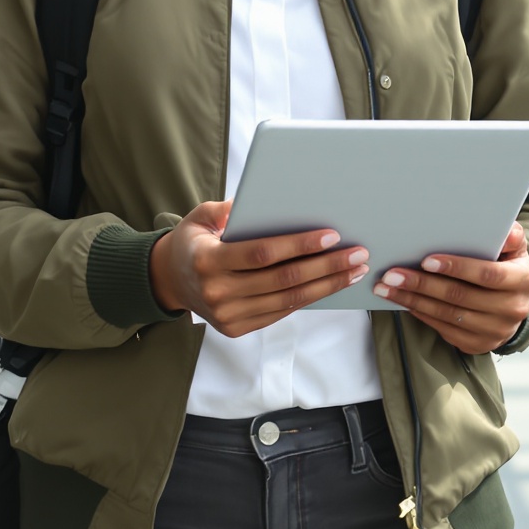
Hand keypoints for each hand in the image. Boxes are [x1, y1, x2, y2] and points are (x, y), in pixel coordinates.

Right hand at [149, 201, 372, 337]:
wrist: (169, 281)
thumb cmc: (193, 241)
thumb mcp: (200, 216)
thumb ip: (226, 208)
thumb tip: (264, 200)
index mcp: (209, 261)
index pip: (263, 253)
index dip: (299, 245)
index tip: (331, 235)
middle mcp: (218, 292)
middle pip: (283, 280)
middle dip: (326, 266)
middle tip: (358, 253)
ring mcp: (228, 315)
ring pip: (288, 301)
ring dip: (326, 285)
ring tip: (354, 271)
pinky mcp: (237, 328)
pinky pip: (281, 313)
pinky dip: (309, 298)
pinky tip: (331, 284)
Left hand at [374, 223, 528, 353]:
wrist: (514, 303)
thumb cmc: (507, 266)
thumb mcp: (514, 248)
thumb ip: (511, 236)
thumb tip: (505, 231)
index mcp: (524, 280)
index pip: (488, 275)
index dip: (457, 267)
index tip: (426, 260)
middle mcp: (512, 309)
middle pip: (461, 297)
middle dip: (424, 284)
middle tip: (393, 274)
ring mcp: (495, 331)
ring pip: (448, 315)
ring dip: (414, 300)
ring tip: (388, 287)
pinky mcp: (478, 344)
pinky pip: (444, 328)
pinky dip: (420, 314)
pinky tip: (403, 301)